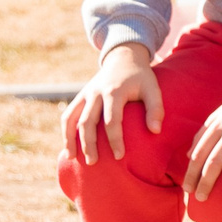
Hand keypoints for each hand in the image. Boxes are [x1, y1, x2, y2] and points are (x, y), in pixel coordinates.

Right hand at [66, 42, 160, 162]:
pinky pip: (68, 115)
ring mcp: (85, 94)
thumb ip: (156, 109)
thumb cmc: (141, 77)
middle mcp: (96, 92)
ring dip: (70, 139)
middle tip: (93, 162)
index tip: (119, 156)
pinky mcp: (80, 97)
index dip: (115, 139)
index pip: (112, 120)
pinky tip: (68, 148)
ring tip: (72, 158)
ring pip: (72, 118)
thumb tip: (155, 131)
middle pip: (88, 121)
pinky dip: (65, 131)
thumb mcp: (153, 88)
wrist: (124, 58)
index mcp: (114, 91)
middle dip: (89, 144)